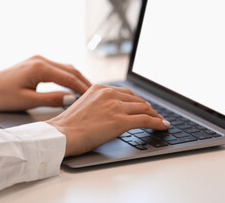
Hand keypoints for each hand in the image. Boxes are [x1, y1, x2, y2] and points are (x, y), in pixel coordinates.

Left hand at [0, 55, 90, 110]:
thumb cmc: (2, 96)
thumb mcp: (27, 100)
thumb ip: (51, 99)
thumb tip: (72, 99)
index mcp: (39, 68)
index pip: (68, 77)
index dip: (82, 88)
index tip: (93, 97)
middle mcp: (41, 60)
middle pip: (70, 69)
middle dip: (84, 82)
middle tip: (95, 94)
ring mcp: (39, 60)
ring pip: (66, 68)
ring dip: (77, 78)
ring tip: (87, 91)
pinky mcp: (36, 63)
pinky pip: (58, 68)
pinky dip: (68, 77)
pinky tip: (73, 85)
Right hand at [46, 84, 169, 156]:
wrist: (61, 134)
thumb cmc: (68, 126)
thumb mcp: (84, 105)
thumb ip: (99, 103)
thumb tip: (112, 112)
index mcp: (100, 88)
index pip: (126, 93)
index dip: (138, 101)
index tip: (144, 106)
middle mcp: (110, 94)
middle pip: (137, 100)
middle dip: (148, 108)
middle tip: (155, 115)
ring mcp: (116, 106)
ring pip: (144, 108)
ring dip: (155, 115)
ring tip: (160, 121)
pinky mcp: (120, 120)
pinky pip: (146, 120)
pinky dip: (157, 122)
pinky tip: (162, 126)